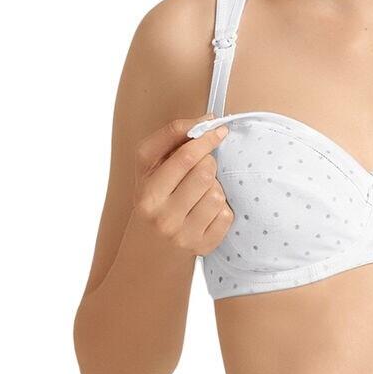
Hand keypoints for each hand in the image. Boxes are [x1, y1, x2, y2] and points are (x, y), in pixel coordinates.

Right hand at [125, 113, 232, 262]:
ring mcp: (180, 234)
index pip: (184, 155)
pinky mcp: (201, 247)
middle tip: (202, 167)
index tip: (217, 128)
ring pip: (217, 194)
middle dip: (208, 162)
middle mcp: (159, 214)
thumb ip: (171, 142)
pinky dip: (222, 210)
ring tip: (201, 194)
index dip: (205, 136)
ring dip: (215, 188)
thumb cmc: (154, 200)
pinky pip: (226, 215)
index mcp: (146, 190)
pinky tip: (207, 213)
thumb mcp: (150, 171)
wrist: (149, 252)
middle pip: (205, 171)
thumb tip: (208, 121)